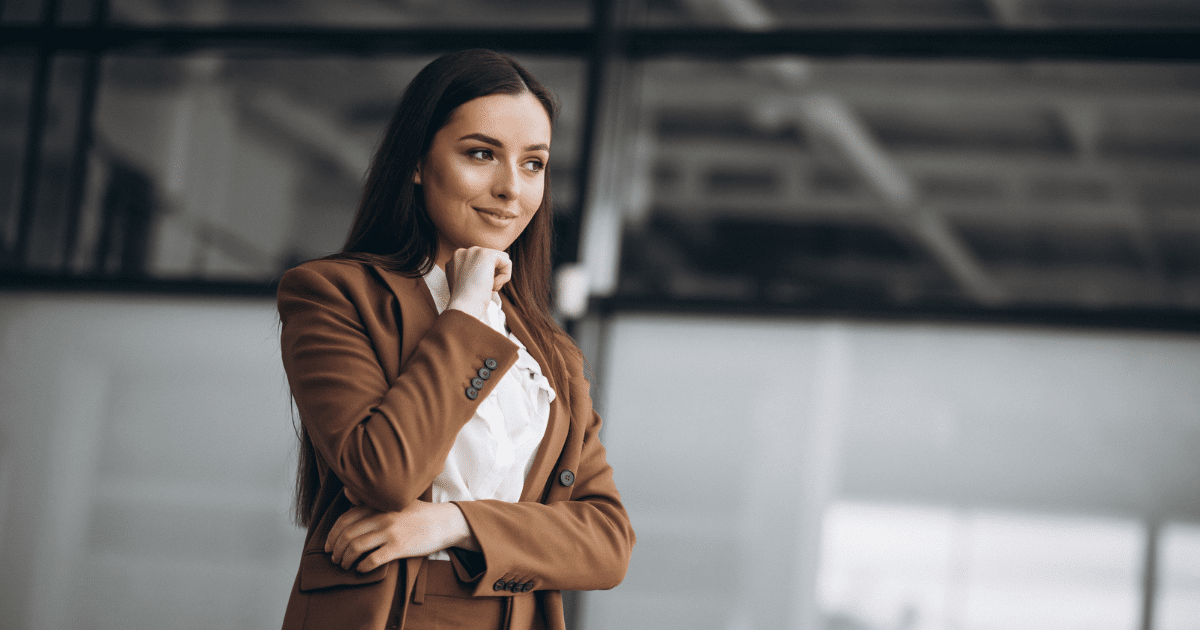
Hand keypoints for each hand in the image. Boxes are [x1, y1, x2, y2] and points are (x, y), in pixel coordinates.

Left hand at [325, 499, 478, 571]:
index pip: (345, 519)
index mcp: (379, 506)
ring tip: (345, 565)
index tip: (328, 546)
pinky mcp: (399, 547)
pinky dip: (362, 566)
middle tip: (335, 559)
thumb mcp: (396, 502)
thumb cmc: (419, 514)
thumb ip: (372, 502)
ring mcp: (390, 532)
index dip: (332, 534)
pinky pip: (372, 559)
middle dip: (336, 550)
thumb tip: (347, 494)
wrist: (445, 522)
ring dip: (346, 559)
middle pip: (347, 534)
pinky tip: (361, 569)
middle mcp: (382, 517)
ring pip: (356, 547)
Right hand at [445, 247, 511, 320]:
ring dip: (498, 277)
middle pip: (491, 261)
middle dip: (491, 277)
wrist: (463, 307)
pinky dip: (504, 277)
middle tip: (481, 290)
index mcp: (456, 260)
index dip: (484, 278)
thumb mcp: (467, 284)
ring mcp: (474, 251)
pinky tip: (491, 285)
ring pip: (501, 260)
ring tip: (486, 287)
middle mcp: (463, 252)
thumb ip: (474, 273)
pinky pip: (507, 263)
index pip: (480, 263)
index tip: (475, 289)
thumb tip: (489, 273)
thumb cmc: (466, 303)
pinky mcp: (486, 254)